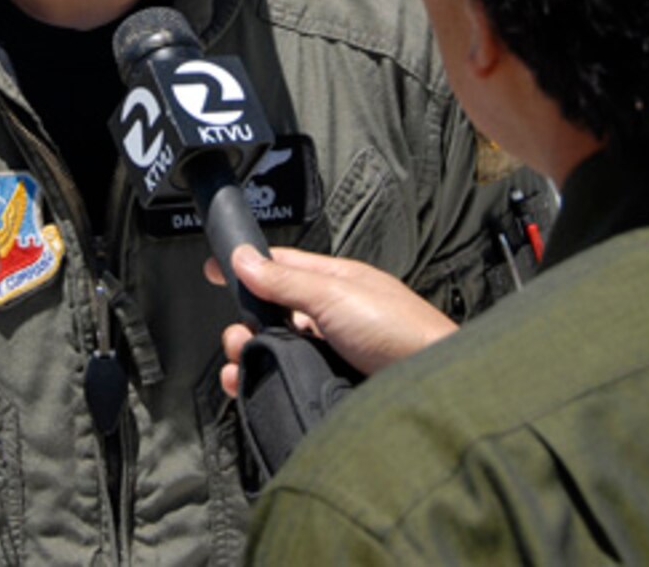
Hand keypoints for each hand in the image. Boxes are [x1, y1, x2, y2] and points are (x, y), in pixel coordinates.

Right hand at [206, 244, 457, 398]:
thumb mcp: (335, 293)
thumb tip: (244, 259)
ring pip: (277, 351)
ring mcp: (330, 353)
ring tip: (242, 363)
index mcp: (335, 283)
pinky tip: (253, 388)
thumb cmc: (401, 330)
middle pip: (273, 315)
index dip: (247, 267)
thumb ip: (286, 280)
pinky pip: (288, 382)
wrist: (433, 388)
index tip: (214, 270)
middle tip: (237, 337)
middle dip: (245, 325)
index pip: (281, 268)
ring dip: (250, 356)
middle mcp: (331, 317)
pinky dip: (264, 384)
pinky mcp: (330, 387)